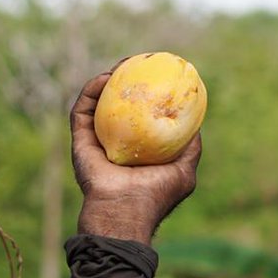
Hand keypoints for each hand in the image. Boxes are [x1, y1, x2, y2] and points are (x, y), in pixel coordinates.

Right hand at [70, 69, 201, 243]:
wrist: (125, 212)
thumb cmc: (156, 195)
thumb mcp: (184, 170)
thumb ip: (191, 148)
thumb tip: (197, 124)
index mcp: (137, 151)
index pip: (141, 117)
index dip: (149, 95)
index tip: (158, 77)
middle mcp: (115, 144)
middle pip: (118, 106)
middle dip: (126, 82)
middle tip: (137, 64)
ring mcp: (95, 142)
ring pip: (97, 103)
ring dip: (107, 81)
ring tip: (121, 66)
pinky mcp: (79, 141)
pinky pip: (82, 110)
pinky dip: (90, 92)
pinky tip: (104, 78)